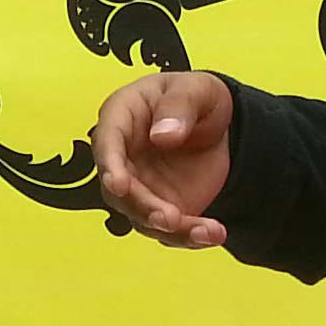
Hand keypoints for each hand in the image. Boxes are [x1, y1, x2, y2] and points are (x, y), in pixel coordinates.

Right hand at [91, 71, 233, 246]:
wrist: (218, 123)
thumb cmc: (194, 97)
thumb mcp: (195, 89)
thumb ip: (179, 106)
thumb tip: (163, 135)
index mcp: (121, 119)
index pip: (107, 144)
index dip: (110, 165)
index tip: (119, 184)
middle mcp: (123, 159)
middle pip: (120, 191)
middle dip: (143, 207)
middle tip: (169, 218)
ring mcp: (141, 188)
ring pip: (144, 217)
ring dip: (172, 230)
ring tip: (205, 232)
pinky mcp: (162, 208)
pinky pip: (170, 230)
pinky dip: (191, 236)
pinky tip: (213, 233)